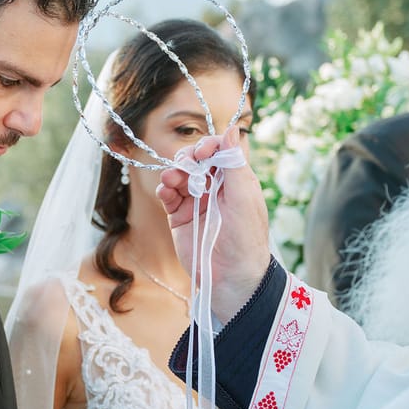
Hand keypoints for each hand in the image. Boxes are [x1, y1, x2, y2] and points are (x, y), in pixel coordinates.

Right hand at [157, 130, 270, 323]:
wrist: (230, 277)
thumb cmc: (245, 239)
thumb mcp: (244, 198)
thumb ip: (235, 164)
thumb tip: (232, 130)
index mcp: (236, 181)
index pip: (220, 152)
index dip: (209, 147)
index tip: (202, 152)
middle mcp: (216, 188)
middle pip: (196, 161)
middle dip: (188, 159)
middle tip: (185, 166)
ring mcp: (197, 202)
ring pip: (180, 176)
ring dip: (173, 173)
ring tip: (171, 181)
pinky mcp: (180, 217)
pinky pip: (168, 195)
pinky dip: (164, 190)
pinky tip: (165, 192)